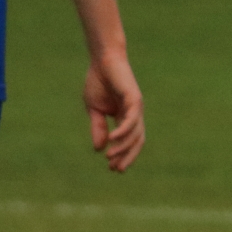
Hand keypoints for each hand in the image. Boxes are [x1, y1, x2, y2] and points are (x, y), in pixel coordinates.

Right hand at [85, 48, 144, 172]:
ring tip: (110, 157)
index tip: (112, 168)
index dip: (122, 155)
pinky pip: (131, 119)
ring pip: (135, 133)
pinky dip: (123, 131)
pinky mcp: (135, 99)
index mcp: (124, 117)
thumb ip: (98, 128)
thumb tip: (99, 149)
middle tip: (116, 169)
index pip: (128, 140)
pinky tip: (112, 140)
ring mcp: (136, 107)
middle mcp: (134, 114)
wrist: (102, 61)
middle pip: (136, 140)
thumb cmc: (99, 82)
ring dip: (123, 147)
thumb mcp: (94, 110)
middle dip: (127, 156)